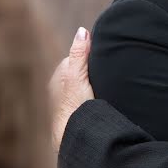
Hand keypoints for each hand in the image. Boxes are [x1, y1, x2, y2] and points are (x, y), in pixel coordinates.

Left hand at [50, 27, 94, 151]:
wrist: (71, 136)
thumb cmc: (74, 107)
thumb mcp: (78, 77)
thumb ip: (80, 54)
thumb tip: (82, 31)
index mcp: (60, 75)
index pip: (79, 57)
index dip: (93, 57)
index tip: (106, 58)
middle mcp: (60, 87)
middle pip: (81, 71)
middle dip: (92, 70)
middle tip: (108, 73)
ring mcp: (66, 101)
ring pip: (83, 85)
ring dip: (93, 85)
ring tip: (106, 87)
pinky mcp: (73, 112)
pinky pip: (85, 98)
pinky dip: (92, 97)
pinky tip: (101, 101)